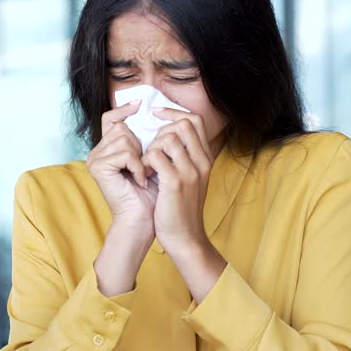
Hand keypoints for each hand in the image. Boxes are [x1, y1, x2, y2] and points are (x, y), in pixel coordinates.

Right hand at [86, 99, 157, 233]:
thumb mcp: (149, 158)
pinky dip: (138, 166)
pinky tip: (140, 180)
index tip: (141, 104)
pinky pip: (124, 153)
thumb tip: (148, 108)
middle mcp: (97, 152)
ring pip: (124, 138)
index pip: (111, 118)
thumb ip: (143, 137)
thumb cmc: (149, 193)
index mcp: (107, 148)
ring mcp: (94, 159)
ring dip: (141, 157)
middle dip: (140, 143)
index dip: (124, 109)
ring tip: (143, 174)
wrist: (142, 219)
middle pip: (121, 127)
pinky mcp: (98, 167)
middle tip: (145, 166)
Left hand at [143, 108, 225, 301]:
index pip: (195, 119)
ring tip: (147, 163)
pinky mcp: (175, 183)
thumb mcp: (190, 179)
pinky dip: (145, 161)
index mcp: (205, 159)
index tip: (156, 116)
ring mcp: (190, 172)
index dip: (174, 112)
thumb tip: (167, 135)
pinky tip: (144, 174)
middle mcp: (201, 162)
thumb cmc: (181, 208)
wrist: (185, 238)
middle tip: (150, 148)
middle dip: (160, 130)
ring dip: (151, 147)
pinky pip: (155, 155)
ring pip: (167, 137)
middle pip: (182, 123)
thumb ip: (184, 157)